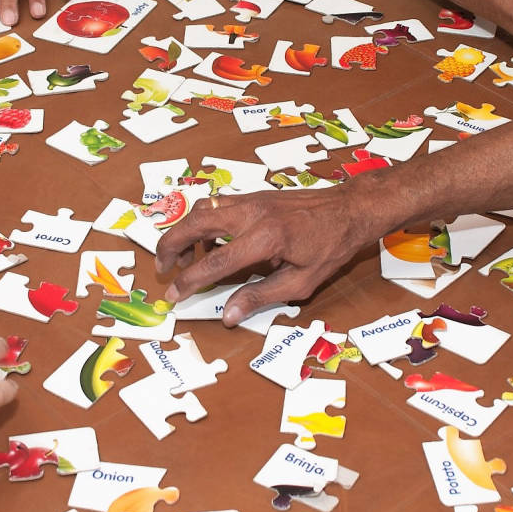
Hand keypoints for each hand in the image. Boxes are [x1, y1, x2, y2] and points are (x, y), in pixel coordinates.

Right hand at [155, 189, 375, 324]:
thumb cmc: (331, 246)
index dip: (188, 281)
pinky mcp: (254, 196)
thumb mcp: (301, 282)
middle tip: (162, 268)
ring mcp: (251, 200)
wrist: (350, 209)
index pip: (214, 263)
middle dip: (170, 245)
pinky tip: (210, 243)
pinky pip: (218, 205)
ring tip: (184, 258)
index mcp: (265, 238)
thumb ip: (260, 296)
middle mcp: (252, 213)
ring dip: (185, 231)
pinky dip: (203, 222)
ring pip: (202, 209)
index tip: (172, 294)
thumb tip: (228, 314)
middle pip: (194, 224)